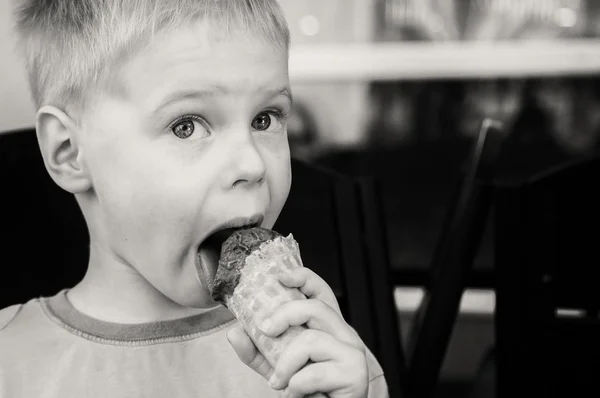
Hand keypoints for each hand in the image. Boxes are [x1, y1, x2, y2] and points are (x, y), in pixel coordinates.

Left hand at [227, 267, 368, 397]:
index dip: (303, 277)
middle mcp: (344, 334)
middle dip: (284, 316)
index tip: (280, 277)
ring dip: (285, 364)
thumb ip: (256, 351)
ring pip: (311, 341)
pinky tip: (296, 395)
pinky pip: (314, 373)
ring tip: (279, 381)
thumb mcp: (276, 367)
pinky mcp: (355, 374)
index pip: (320, 291)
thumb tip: (234, 332)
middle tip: (265, 331)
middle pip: (314, 308)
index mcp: (328, 327)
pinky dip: (296, 386)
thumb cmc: (308, 391)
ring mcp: (353, 352)